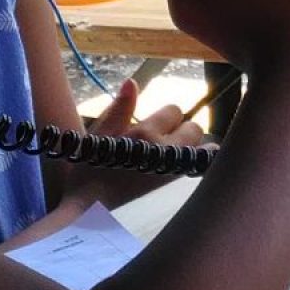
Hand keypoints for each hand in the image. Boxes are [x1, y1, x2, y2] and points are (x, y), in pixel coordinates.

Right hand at [64, 81, 209, 209]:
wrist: (88, 208)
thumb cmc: (89, 170)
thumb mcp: (99, 135)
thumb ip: (119, 108)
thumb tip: (132, 81)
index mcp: (143, 133)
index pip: (174, 110)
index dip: (165, 116)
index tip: (154, 125)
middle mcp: (163, 149)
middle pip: (194, 126)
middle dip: (182, 129)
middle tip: (164, 139)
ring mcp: (172, 168)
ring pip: (202, 145)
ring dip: (192, 145)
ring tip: (173, 152)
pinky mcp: (174, 184)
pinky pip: (200, 164)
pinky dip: (199, 160)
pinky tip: (187, 162)